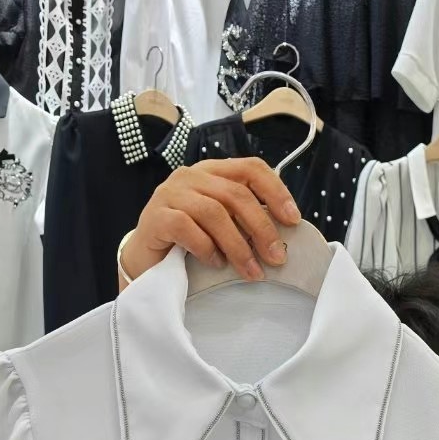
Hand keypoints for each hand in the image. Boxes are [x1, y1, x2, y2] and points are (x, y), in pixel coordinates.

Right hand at [120, 157, 300, 285]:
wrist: (145, 262)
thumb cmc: (188, 244)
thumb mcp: (222, 226)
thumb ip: (244, 220)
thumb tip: (282, 236)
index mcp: (212, 173)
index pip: (250, 168)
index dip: (276, 191)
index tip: (293, 220)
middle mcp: (190, 176)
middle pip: (236, 194)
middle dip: (261, 228)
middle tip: (276, 257)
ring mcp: (170, 194)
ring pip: (214, 213)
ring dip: (238, 246)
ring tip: (251, 271)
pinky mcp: (154, 217)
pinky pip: (187, 228)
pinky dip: (206, 248)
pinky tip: (215, 264)